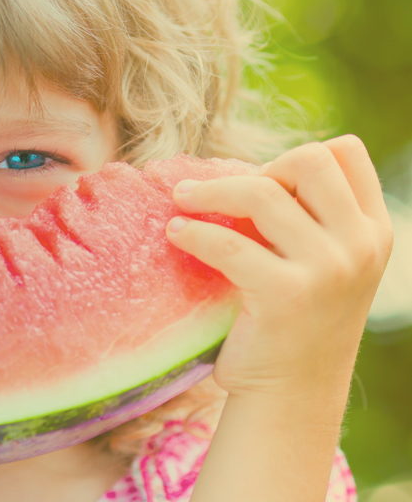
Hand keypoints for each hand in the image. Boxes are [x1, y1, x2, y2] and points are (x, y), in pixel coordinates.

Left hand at [166, 136, 392, 403]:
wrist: (291, 395)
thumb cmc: (294, 322)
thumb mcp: (322, 264)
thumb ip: (308, 219)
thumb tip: (243, 170)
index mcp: (373, 231)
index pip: (345, 152)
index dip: (296, 159)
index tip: (264, 186)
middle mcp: (360, 245)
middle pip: (308, 159)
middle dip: (258, 168)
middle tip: (224, 196)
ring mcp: (328, 269)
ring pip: (262, 192)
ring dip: (209, 190)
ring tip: (181, 199)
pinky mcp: (286, 295)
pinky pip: (227, 242)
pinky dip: (192, 231)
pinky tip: (175, 234)